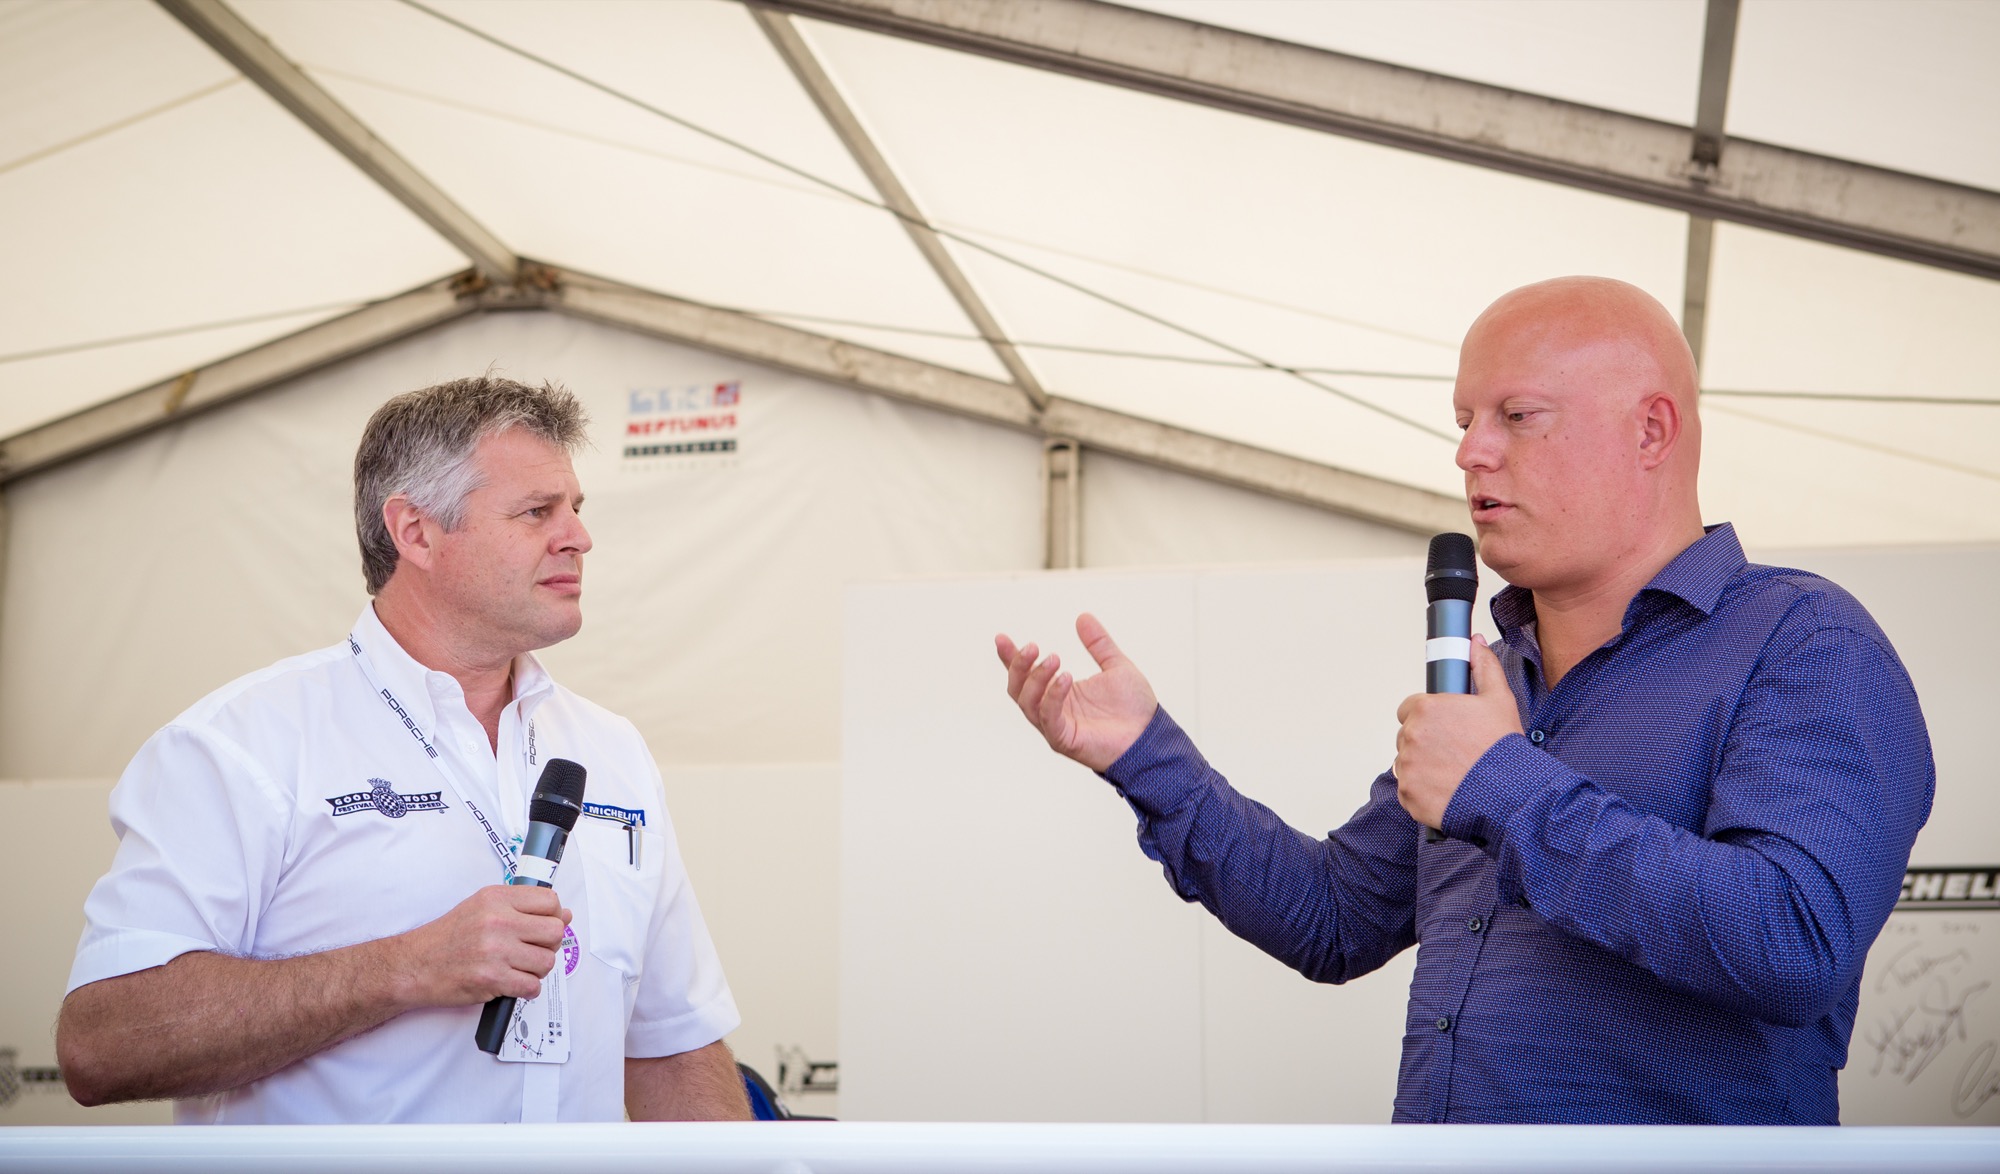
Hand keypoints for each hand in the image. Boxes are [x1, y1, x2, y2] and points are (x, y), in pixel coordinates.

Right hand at [389, 885, 572, 1007]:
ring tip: (517, 968)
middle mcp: (498, 921)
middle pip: (554, 931)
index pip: (550, 901)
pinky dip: (526, 989)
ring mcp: (495, 950)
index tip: (542, 926)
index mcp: (496, 898)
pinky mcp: (492, 978)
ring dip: (536, 969)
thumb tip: (565, 915)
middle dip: (548, 945)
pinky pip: (532, 986)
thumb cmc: (448, 938)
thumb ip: (523, 908)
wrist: (414, 966)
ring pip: (546, 961)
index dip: (553, 916)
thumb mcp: (482, 908)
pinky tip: (512, 983)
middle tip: (531, 950)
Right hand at [996, 613, 1157, 772]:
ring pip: (1027, 702)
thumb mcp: (1116, 666)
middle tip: (1033, 646)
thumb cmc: (1134, 709)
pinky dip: (1052, 696)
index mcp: (1060, 692)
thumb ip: (1098, 644)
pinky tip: (1065, 678)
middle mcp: (1053, 709)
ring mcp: (1056, 726)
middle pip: (1018, 688)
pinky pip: (1048, 717)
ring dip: (1035, 678)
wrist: (1150, 737)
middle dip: (1018, 665)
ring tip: (1054, 658)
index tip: (1001, 638)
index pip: (1027, 673)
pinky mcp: (1064, 739)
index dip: (1011, 656)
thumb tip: (1083, 617)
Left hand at [1394, 636, 1520, 828]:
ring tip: (1454, 772)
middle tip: (1454, 751)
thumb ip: (1483, 667)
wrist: (1510, 794)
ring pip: (1407, 762)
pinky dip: (1423, 791)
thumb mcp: (1499, 700)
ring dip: (1424, 766)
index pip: (1409, 709)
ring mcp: (1406, 767)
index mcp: (1425, 709)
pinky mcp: (1407, 794)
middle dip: (1426, 742)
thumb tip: (1475, 643)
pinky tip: (1448, 790)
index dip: (1428, 717)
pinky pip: (1409, 789)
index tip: (1445, 728)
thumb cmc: (1503, 748)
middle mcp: (1410, 736)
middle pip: (1408, 736)